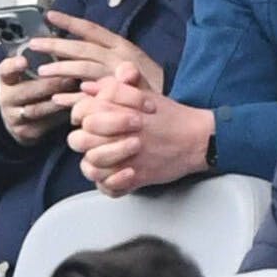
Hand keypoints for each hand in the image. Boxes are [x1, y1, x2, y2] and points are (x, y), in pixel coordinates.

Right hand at [0, 53, 76, 145]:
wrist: (15, 120)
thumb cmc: (28, 89)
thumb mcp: (26, 74)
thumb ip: (38, 59)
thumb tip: (60, 38)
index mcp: (7, 80)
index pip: (5, 70)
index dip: (14, 66)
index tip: (24, 61)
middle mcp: (7, 98)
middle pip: (27, 91)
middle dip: (50, 84)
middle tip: (70, 76)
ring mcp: (16, 117)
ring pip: (39, 109)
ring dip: (60, 101)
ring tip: (78, 93)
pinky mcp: (28, 133)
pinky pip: (48, 125)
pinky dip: (64, 117)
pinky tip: (78, 110)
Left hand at [28, 10, 164, 93]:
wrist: (175, 114)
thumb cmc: (152, 87)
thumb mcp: (134, 66)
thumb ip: (110, 59)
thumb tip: (84, 51)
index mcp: (122, 47)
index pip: (93, 30)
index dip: (71, 22)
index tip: (50, 15)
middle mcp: (119, 58)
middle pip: (82, 48)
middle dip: (57, 45)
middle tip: (34, 44)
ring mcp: (117, 78)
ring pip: (83, 69)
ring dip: (61, 69)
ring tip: (42, 70)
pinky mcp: (115, 98)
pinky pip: (89, 96)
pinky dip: (71, 97)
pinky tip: (56, 98)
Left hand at [65, 63, 214, 196]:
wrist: (196, 137)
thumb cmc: (168, 115)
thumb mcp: (141, 92)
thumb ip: (112, 88)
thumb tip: (87, 88)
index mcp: (117, 108)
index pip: (81, 112)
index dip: (79, 117)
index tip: (86, 121)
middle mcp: (119, 132)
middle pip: (80, 140)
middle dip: (85, 141)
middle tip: (97, 141)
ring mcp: (128, 157)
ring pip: (91, 165)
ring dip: (95, 163)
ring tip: (106, 159)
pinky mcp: (139, 177)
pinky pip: (109, 188)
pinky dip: (110, 184)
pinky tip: (118, 174)